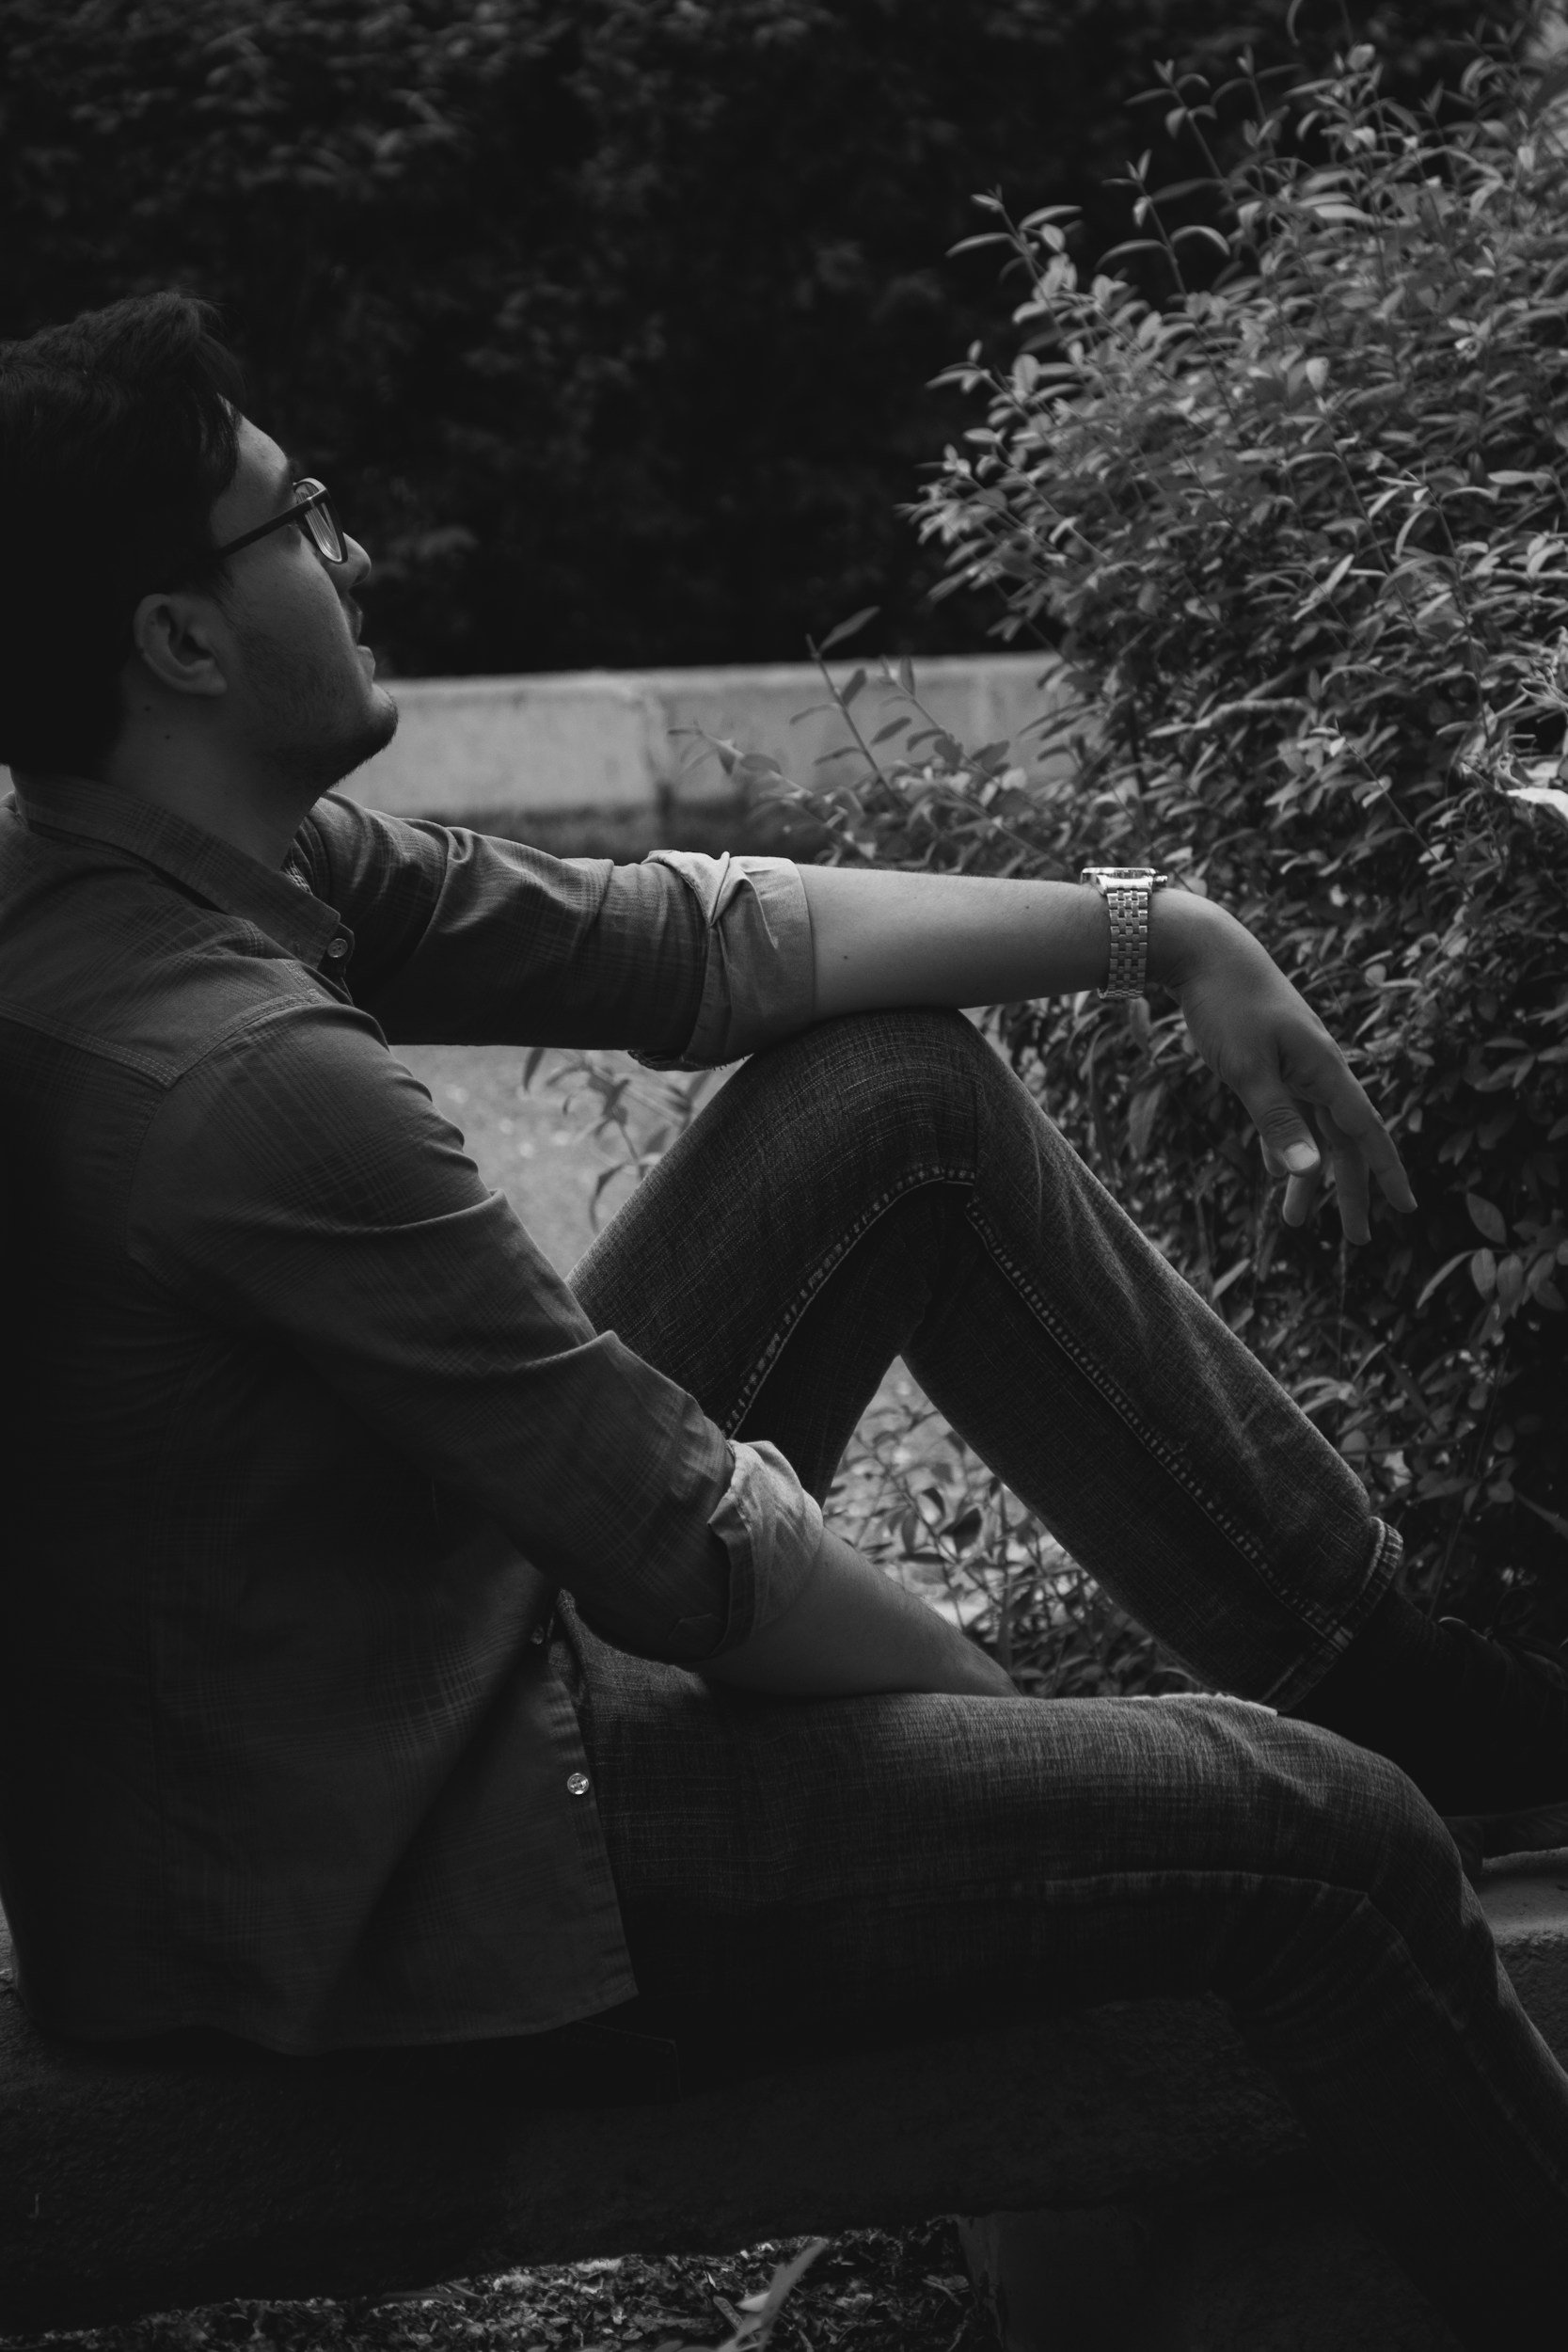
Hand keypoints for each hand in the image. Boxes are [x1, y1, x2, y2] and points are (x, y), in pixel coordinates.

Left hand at [1153, 894, 1414, 1243]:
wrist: (1202, 947)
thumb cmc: (1226, 1004)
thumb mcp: (1248, 1070)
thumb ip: (1277, 1122)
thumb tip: (1307, 1173)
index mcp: (1323, 1070)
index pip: (1365, 1132)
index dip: (1386, 1172)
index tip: (1407, 1209)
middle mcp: (1318, 1067)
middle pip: (1343, 1140)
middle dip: (1349, 1191)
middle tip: (1356, 1241)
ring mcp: (1295, 1061)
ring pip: (1313, 1128)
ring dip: (1307, 1174)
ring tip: (1293, 1220)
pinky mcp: (1270, 1055)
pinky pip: (1288, 1111)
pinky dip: (1285, 1142)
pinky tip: (1276, 1168)